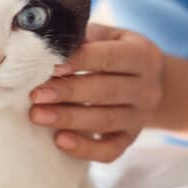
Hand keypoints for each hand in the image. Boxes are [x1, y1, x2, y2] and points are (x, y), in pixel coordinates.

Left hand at [28, 23, 164, 161]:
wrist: (151, 83)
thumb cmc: (117, 54)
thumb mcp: (108, 37)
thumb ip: (84, 39)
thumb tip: (45, 43)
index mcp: (142, 55)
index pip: (110, 57)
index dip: (80, 60)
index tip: (51, 65)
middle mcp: (147, 88)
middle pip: (106, 91)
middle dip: (68, 92)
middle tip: (36, 94)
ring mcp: (141, 116)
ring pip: (106, 121)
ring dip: (69, 119)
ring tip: (37, 115)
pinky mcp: (131, 138)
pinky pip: (111, 150)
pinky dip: (85, 149)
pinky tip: (60, 141)